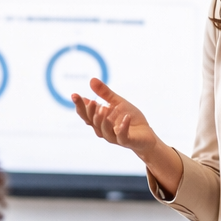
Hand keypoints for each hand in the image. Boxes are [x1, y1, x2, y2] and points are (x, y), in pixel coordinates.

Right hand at [70, 79, 182, 194]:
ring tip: (105, 108)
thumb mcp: (117, 102)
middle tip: (93, 102)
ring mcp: (114, 137)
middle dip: (91, 113)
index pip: (85, 114)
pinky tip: (126, 117)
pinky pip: (122, 136)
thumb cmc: (129, 118)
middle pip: (92, 123)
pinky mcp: (127, 141)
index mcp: (99, 121)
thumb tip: (91, 80)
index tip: (74, 95)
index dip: (80, 105)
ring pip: (104, 131)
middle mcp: (103, 130)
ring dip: (103, 120)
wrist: (145, 134)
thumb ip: (105, 94)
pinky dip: (123, 127)